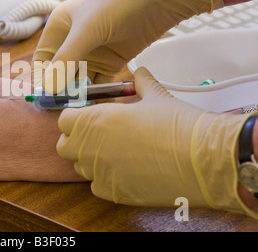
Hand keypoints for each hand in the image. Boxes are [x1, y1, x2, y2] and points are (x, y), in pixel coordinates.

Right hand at [33, 0, 222, 92]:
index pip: (43, 60)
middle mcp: (72, 41)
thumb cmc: (116, 3)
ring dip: (79, 94)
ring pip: (79, 80)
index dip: (42, 79)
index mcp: (59, 28)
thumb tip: (48, 89)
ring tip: (80, 107)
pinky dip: (98, 93)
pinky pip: (100, 82)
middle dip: (61, 89)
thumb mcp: (86, 30)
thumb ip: (66, 60)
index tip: (45, 98)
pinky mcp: (111, 62)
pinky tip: (97, 103)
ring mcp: (92, 53)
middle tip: (64, 107)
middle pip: (60, 73)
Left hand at [57, 67, 256, 217]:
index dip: (75, 118)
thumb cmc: (177, 124)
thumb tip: (139, 73)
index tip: (87, 118)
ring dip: (91, 160)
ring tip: (116, 153)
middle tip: (97, 136)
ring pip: (81, 167)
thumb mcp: (155, 95)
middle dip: (76, 141)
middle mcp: (90, 148)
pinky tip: (126, 171)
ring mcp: (100, 173)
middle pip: (65, 146)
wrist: (202, 158)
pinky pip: (97, 186)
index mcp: (94, 120)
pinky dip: (106, 179)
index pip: (63, 120)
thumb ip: (139, 83)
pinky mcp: (113, 193)